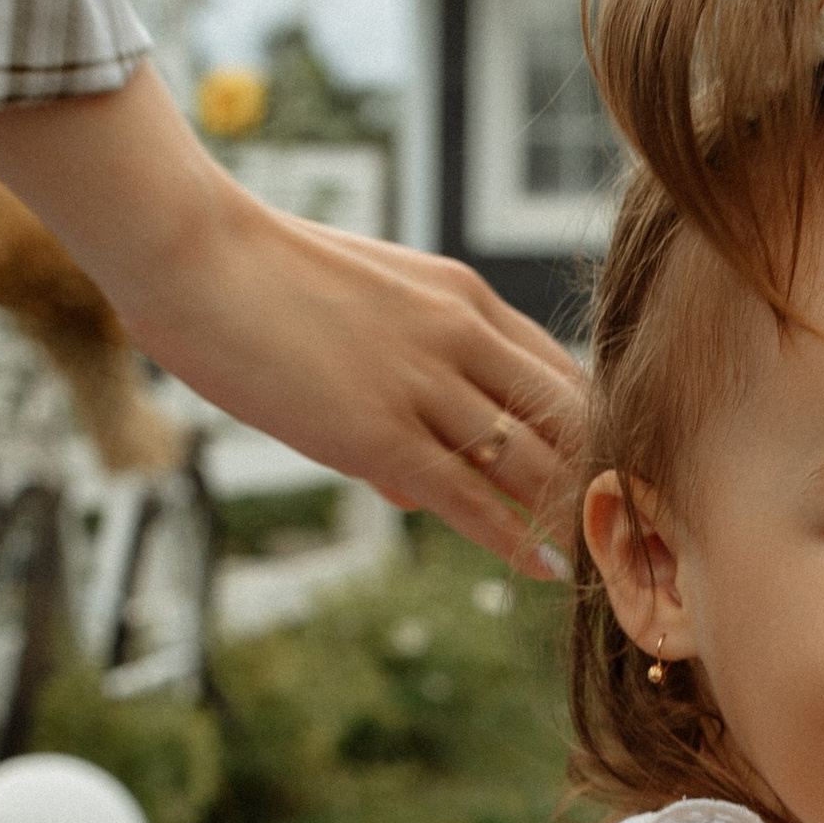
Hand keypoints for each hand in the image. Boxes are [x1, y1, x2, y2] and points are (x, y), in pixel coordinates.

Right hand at [133, 193, 580, 575]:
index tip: (610, 481)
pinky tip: (549, 569)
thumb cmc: (257, 281)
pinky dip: (516, 539)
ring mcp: (424, 386)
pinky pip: (470, 499)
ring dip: (570, 516)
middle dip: (602, 479)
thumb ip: (399, 398)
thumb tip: (413, 493)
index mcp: (462, 297)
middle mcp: (460, 335)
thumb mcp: (356, 320)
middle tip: (631, 533)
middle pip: (567, 418)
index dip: (594, 434)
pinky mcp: (380, 434)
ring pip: (529, 462)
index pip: (560, 373)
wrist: (192, 252)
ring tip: (603, 562)